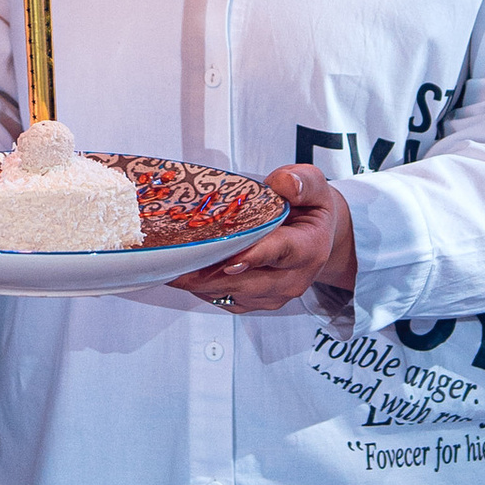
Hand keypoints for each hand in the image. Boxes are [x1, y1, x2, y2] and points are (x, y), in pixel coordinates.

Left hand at [179, 163, 354, 313]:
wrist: (314, 234)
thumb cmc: (308, 207)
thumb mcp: (313, 185)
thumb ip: (301, 181)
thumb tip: (285, 185)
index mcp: (309, 247)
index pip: (281, 252)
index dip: (253, 256)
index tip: (229, 260)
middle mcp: (293, 278)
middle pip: (248, 281)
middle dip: (210, 273)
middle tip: (177, 262)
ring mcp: (274, 295)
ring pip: (232, 294)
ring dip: (200, 282)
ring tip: (170, 267)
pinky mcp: (257, 302)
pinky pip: (225, 300)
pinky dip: (202, 288)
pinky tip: (183, 272)